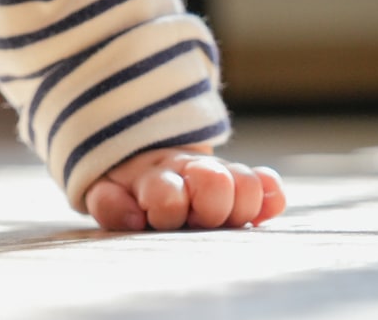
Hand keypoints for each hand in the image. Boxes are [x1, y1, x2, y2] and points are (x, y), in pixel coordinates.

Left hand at [83, 145, 285, 232]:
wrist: (144, 159)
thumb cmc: (126, 189)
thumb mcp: (107, 193)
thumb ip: (110, 204)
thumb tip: (137, 217)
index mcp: (156, 179)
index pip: (170, 195)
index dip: (168, 207)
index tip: (156, 217)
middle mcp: (193, 173)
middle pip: (217, 183)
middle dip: (210, 208)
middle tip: (197, 219)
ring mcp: (221, 176)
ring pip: (248, 183)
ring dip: (241, 204)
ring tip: (225, 218)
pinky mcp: (243, 181)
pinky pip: (268, 185)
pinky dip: (270, 197)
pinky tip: (262, 210)